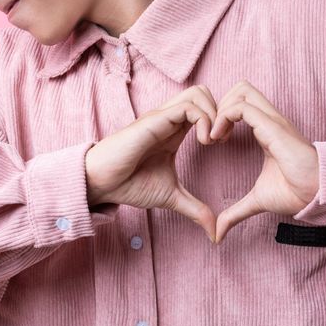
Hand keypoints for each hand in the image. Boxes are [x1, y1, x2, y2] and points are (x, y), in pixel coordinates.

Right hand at [85, 85, 220, 241]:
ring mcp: (163, 117)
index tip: (222, 144)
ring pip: (198, 93)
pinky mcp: (156, 120)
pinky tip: (204, 142)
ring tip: (213, 140)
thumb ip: (194, 209)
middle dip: (222, 111)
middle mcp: (170, 119)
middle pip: (203, 92)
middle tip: (221, 139)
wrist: (102, 183)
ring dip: (214, 114)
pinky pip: (188, 107)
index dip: (220, 122)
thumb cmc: (130, 184)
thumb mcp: (171, 197)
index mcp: (175, 131)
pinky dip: (204, 120)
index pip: (204, 108)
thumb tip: (214, 232)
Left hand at [209, 79, 320, 243]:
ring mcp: (272, 120)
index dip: (222, 116)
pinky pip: (242, 107)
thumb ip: (236, 211)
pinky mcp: (272, 126)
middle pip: (241, 88)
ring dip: (221, 109)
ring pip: (241, 90)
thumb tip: (218, 233)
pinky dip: (224, 117)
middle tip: (212, 133)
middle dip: (220, 104)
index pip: (241, 104)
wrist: (317, 194)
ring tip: (214, 136)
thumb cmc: (295, 193)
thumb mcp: (257, 200)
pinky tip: (218, 139)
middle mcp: (269, 120)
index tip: (213, 141)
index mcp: (266, 130)